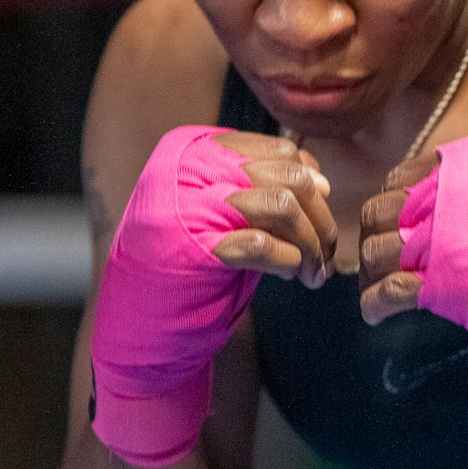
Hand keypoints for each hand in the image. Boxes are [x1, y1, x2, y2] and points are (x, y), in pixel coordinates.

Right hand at [91, 126, 334, 468]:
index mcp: (194, 149)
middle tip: (326, 254)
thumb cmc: (189, 265)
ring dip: (312, 244)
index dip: (312, 187)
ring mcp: (186, 205)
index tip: (317, 220)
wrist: (141, 320)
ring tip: (313, 272)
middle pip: (289, 176)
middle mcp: (187, 168)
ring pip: (283, 205)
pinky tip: (291, 276)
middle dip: (321, 219)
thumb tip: (322, 182)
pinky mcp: (192, 248)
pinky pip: (263, 244)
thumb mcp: (224, 212)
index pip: (280, 151)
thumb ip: (264, 189)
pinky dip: (290, 262)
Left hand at [357, 148, 436, 324]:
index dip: (391, 206)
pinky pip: (387, 291)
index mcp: (450, 170)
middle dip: (372, 238)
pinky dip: (375, 304)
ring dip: (371, 274)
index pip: (396, 183)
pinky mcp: (438, 283)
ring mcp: (433, 243)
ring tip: (379, 287)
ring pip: (374, 252)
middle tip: (381, 258)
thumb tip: (450, 174)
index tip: (395, 222)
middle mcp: (435, 202)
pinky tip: (376, 313)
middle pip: (376, 216)